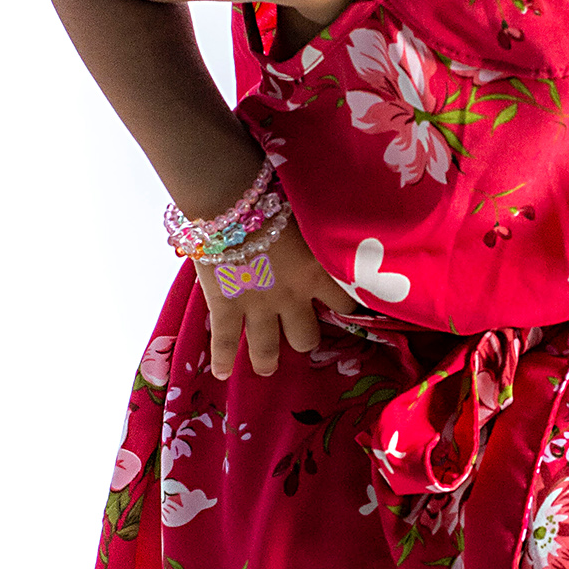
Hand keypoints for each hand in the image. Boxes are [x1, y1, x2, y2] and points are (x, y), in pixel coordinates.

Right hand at [196, 214, 358, 376]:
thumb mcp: (310, 216)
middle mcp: (292, 298)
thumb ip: (321, 234)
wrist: (231, 200)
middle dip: (303, 338)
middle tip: (298, 336)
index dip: (344, 306)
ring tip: (265, 367)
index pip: (346, 304)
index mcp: (318, 273)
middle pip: (306, 337)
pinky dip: (223, 359)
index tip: (343, 307)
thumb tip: (337, 224)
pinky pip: (225, 342)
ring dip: (267, 360)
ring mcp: (257, 307)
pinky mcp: (225, 307)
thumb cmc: (274, 195)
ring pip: (268, 348)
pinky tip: (223, 373)